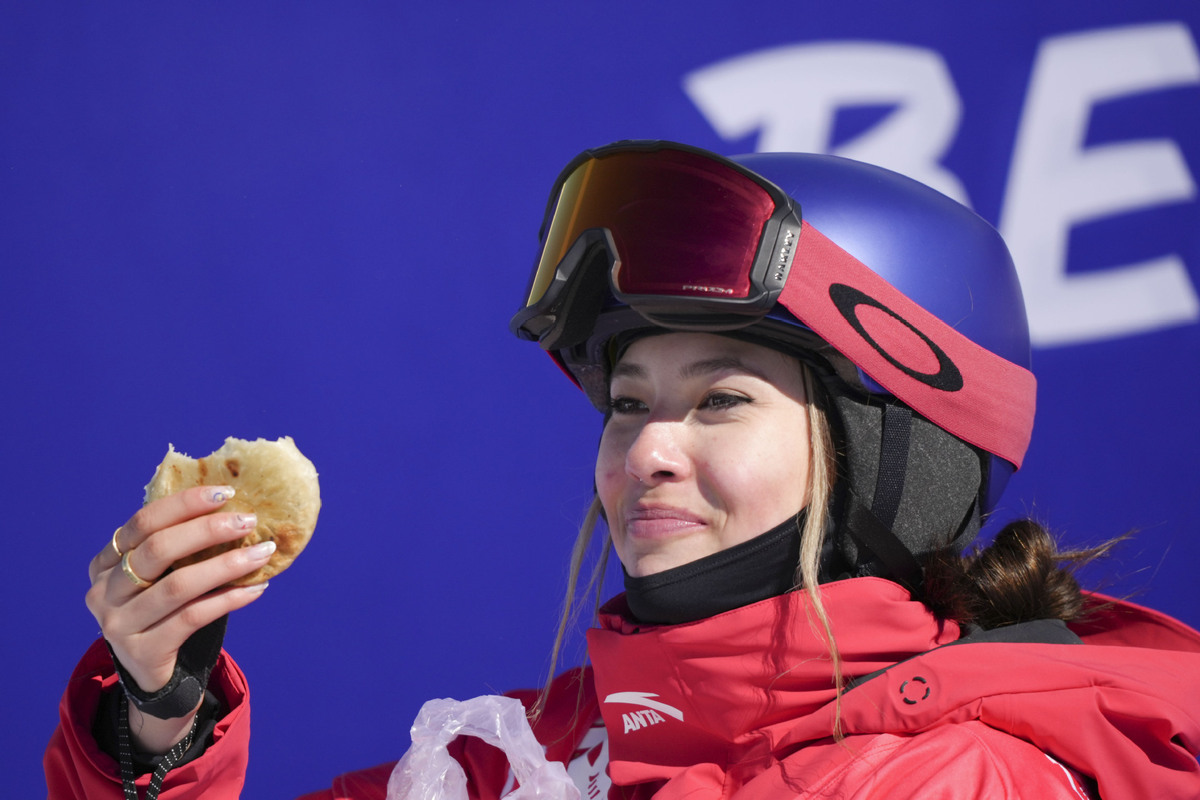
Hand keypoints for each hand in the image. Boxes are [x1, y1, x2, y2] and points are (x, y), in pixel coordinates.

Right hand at [86, 485, 273, 750]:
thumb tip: (237, 510)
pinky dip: (228, 600)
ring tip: (263, 553)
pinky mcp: (142, 652)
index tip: (225, 493)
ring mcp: (119, 624)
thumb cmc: (163, 612)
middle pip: (157, 550)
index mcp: (105, 563)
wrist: (152, 675)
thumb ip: (180, 549)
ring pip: (178, 585)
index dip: (184, 504)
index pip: (142, 523)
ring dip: (226, 565)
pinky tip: (256, 589)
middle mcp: (104, 592)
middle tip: (248, 521)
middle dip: (207, 530)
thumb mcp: (160, 577)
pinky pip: (192, 618)